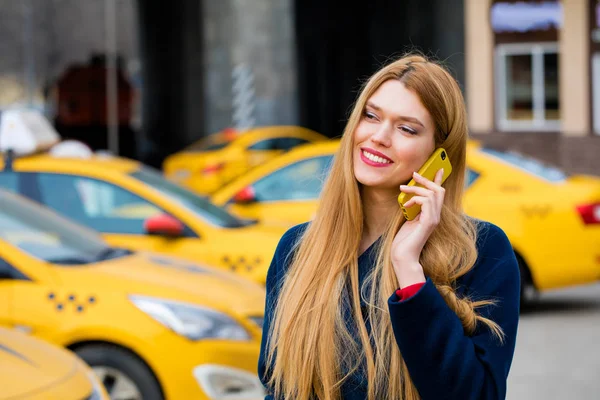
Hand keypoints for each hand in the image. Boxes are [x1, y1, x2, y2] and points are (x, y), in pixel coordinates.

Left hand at [392, 168, 445, 286]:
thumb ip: (413, 209)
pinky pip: (427, 202)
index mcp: (431, 215)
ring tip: (402, 189)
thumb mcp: (408, 220)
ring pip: (433, 193)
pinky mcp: (428, 223)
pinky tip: (406, 204)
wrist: (403, 257)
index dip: (439, 180)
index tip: (438, 168)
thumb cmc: (403, 241)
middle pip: (439, 190)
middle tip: (414, 174)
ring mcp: (433, 219)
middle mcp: (436, 216)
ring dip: (417, 188)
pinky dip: (416, 199)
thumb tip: (411, 198)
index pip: (439, 194)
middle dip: (427, 180)